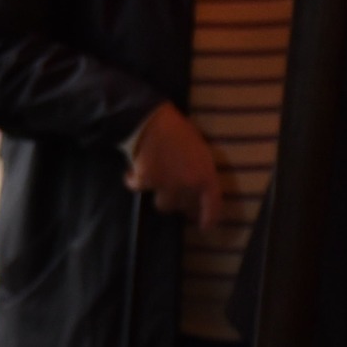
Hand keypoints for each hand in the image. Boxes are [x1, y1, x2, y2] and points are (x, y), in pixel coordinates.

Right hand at [125, 103, 221, 228]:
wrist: (151, 121)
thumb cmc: (179, 130)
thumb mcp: (200, 150)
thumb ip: (201, 171)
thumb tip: (197, 186)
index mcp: (206, 177)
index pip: (212, 206)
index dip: (209, 218)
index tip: (204, 226)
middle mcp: (187, 186)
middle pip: (182, 206)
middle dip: (178, 200)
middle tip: (172, 191)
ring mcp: (165, 186)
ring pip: (162, 204)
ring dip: (158, 194)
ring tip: (153, 179)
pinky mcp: (145, 182)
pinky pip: (137, 188)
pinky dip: (133, 180)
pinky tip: (133, 171)